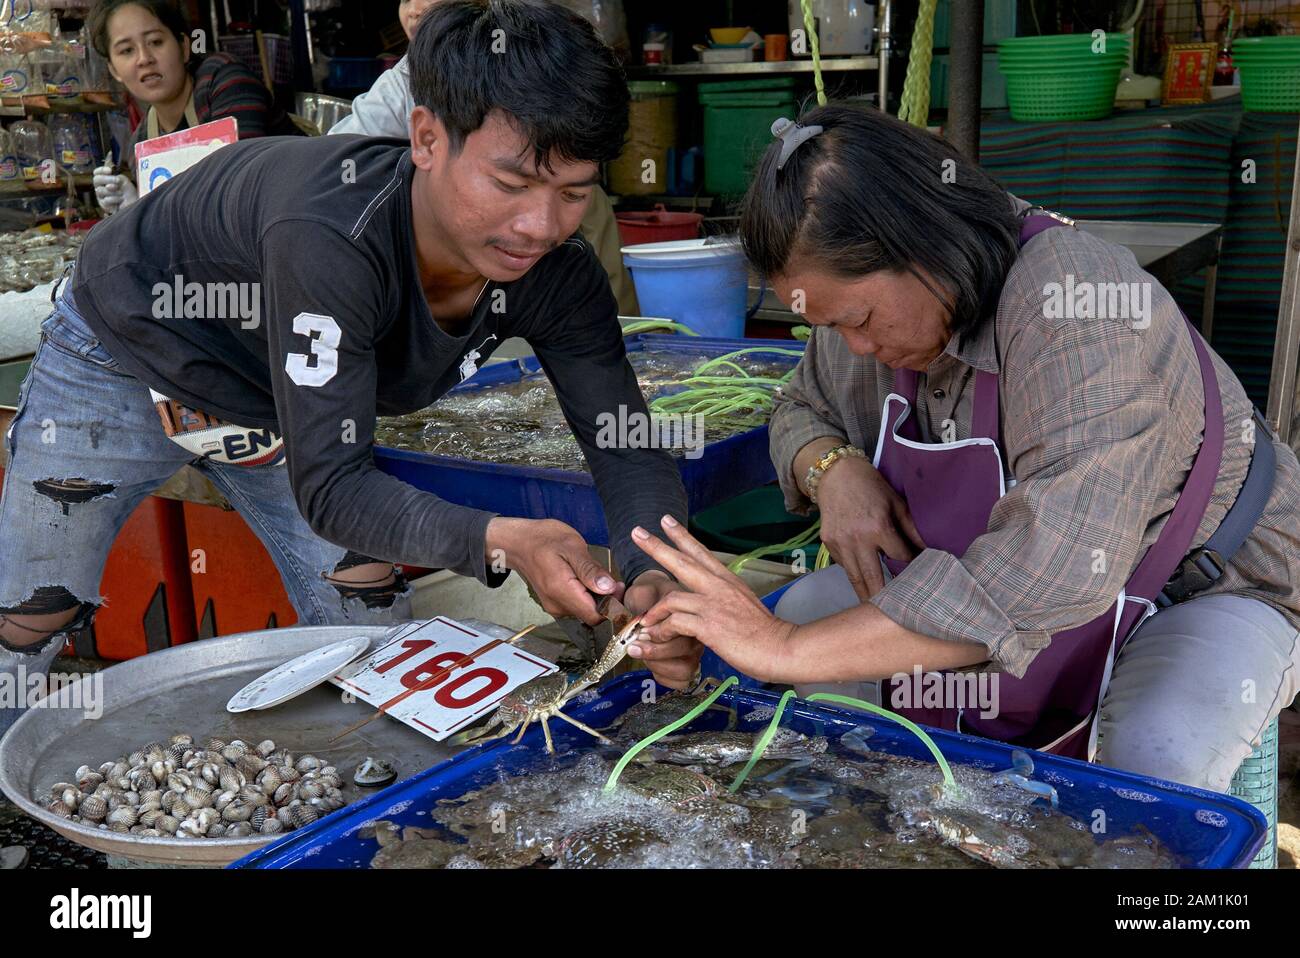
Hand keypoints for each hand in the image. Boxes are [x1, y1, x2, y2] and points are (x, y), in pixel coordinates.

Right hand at [92, 165, 137, 214]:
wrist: (133, 203)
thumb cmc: (128, 191)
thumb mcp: (124, 181)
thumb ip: (116, 178)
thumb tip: (108, 186)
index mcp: (104, 179)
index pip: (97, 172)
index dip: (101, 170)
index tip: (110, 170)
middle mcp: (100, 186)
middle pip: (96, 180)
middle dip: (107, 179)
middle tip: (118, 180)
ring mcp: (100, 195)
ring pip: (101, 190)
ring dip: (115, 191)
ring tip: (122, 194)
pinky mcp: (103, 204)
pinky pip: (106, 200)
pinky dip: (116, 199)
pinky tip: (121, 200)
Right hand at [485, 517, 617, 625]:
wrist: (519, 542)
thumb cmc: (544, 539)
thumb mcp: (571, 545)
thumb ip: (590, 569)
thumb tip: (609, 588)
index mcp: (562, 590)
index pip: (595, 616)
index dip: (612, 606)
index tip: (620, 587)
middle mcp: (557, 605)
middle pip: (591, 615)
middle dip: (606, 601)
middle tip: (612, 578)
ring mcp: (554, 607)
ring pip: (585, 611)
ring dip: (597, 598)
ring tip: (597, 575)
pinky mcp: (555, 605)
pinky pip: (577, 606)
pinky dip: (586, 596)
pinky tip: (586, 579)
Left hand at [619, 569, 700, 689]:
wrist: (647, 599)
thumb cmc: (648, 597)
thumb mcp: (644, 590)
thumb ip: (644, 598)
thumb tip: (640, 619)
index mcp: (692, 614)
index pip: (686, 627)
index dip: (661, 632)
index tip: (642, 627)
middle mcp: (697, 636)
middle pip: (687, 651)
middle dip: (656, 650)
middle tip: (634, 645)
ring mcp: (694, 654)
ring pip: (685, 669)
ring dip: (658, 664)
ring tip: (641, 653)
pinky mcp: (685, 669)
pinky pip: (680, 682)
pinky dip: (662, 675)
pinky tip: (651, 664)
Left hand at [631, 516, 795, 683]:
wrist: (781, 648)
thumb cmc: (764, 632)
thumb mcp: (744, 604)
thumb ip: (725, 598)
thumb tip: (712, 600)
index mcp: (727, 580)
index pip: (700, 551)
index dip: (681, 536)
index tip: (665, 520)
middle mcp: (718, 587)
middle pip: (682, 561)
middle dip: (656, 546)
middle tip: (636, 532)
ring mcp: (713, 605)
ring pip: (671, 598)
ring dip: (654, 612)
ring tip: (644, 623)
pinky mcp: (709, 626)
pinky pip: (674, 623)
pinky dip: (662, 630)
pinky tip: (656, 636)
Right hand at [817, 454, 924, 600]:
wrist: (834, 474)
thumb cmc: (870, 485)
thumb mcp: (895, 502)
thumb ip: (911, 528)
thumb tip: (929, 549)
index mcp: (878, 527)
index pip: (899, 558)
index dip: (910, 567)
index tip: (919, 578)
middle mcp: (857, 540)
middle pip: (873, 578)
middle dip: (884, 598)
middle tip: (895, 616)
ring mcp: (840, 544)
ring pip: (855, 578)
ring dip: (866, 594)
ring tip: (876, 610)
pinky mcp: (828, 544)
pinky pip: (844, 566)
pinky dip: (854, 574)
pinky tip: (863, 581)